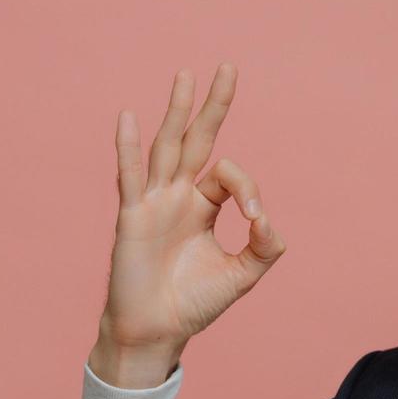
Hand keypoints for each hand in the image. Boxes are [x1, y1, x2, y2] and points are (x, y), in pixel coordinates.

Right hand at [92, 63, 284, 382]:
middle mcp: (178, 196)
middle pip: (197, 140)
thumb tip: (269, 221)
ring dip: (177, 111)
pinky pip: (131, 177)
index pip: (229, 175)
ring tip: (186, 75)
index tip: (257, 222)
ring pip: (167, 147)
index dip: (250, 190)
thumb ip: (262, 248)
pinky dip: (129, 148)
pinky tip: (130, 118)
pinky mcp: (133, 218)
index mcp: (203, 206)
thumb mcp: (240, 275)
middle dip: (214, 106)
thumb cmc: (193, 303)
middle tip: (229, 67)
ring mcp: (154, 203)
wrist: (157, 332)